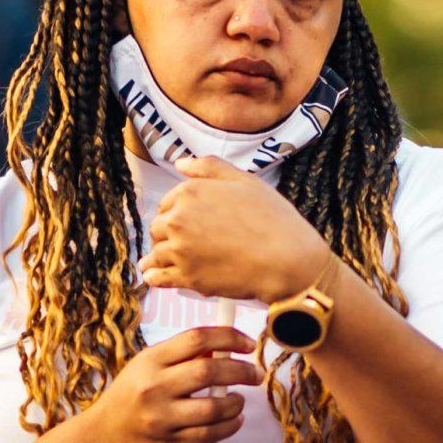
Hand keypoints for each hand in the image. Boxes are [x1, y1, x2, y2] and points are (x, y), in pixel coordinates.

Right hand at [87, 326, 262, 442]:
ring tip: (239, 400)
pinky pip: (211, 435)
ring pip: (214, 408)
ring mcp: (163, 418)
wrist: (106, 436)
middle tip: (255, 374)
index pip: (196, 339)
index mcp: (151, 361)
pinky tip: (234, 419)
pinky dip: (230, 426)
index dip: (229, 338)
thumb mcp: (148, 365)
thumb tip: (223, 346)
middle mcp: (155, 387)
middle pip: (209, 371)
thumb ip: (181, 355)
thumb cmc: (132, 394)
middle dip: (241, 370)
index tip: (248, 344)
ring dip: (236, 402)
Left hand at [141, 157, 332, 304]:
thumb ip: (209, 167)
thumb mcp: (245, 180)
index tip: (187, 223)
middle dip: (168, 234)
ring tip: (171, 261)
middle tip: (184, 242)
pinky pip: (157, 278)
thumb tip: (181, 164)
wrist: (287, 259)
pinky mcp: (186, 277)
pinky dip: (156, 277)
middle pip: (158, 228)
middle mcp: (179, 220)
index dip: (176, 213)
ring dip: (161, 257)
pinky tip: (159, 276)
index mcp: (190, 193)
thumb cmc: (272, 220)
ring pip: (155, 254)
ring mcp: (180, 250)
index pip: (167, 203)